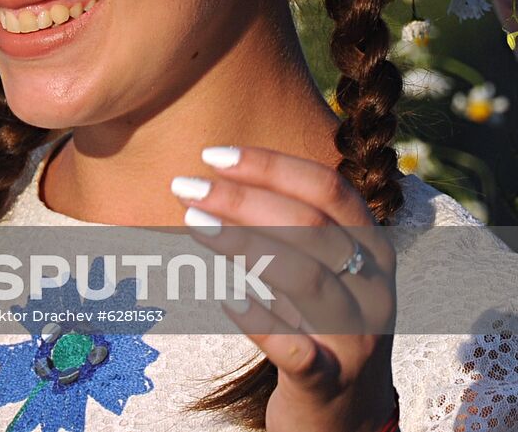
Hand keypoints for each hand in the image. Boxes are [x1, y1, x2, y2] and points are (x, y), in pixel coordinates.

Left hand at [171, 145, 397, 431]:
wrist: (347, 415)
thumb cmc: (319, 322)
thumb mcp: (322, 269)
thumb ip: (290, 226)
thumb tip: (215, 176)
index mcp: (374, 249)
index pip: (329, 189)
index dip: (271, 166)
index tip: (212, 155)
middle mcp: (375, 289)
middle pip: (312, 226)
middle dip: (243, 199)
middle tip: (186, 187)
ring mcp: (357, 338)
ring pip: (305, 279)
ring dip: (243, 244)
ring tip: (192, 222)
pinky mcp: (329, 382)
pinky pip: (297, 350)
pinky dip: (261, 322)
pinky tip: (226, 298)